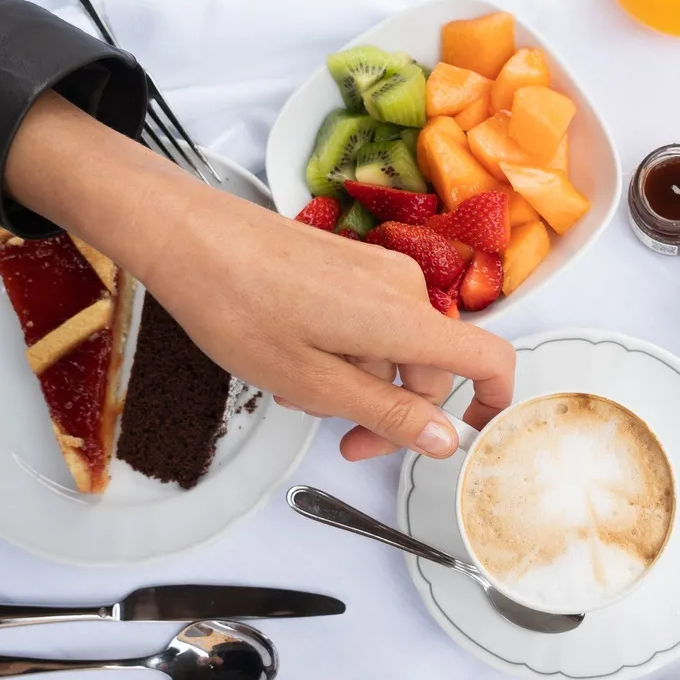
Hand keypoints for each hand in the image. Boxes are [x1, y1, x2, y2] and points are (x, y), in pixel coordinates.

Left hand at [3, 92, 513, 459]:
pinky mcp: (354, 265)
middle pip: (433, 367)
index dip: (492, 404)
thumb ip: (389, 414)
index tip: (469, 437)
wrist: (187, 236)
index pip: (489, 360)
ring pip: (396, 349)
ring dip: (360, 382)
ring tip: (297, 389)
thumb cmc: (238, 303)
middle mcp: (405, 289)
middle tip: (346, 442)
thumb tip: (444, 439)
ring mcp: (379, 273)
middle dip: (396, 411)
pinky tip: (296, 360)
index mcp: (406, 319)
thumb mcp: (314, 383)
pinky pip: (373, 323)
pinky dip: (346, 352)